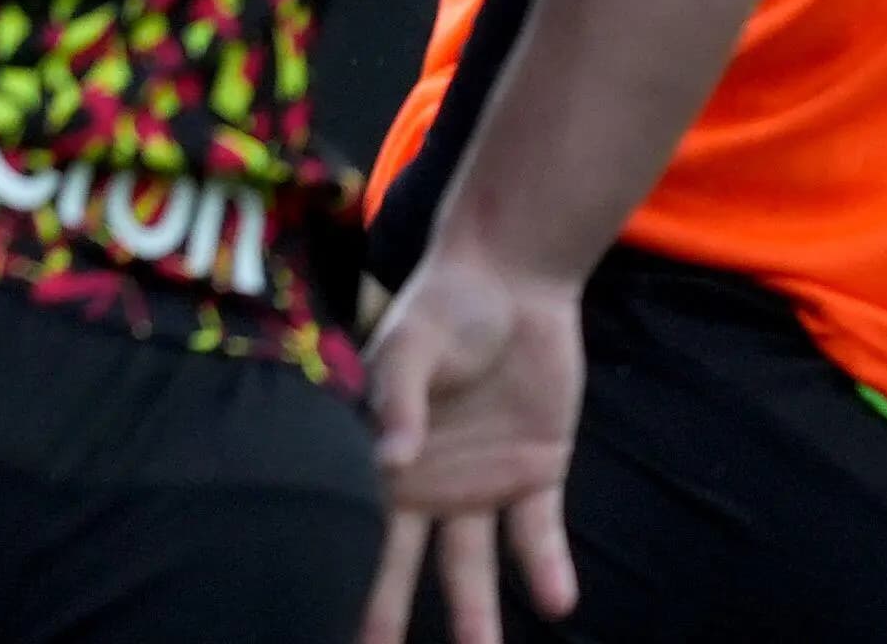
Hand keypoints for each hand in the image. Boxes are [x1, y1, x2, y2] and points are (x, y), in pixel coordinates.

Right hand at [358, 253, 584, 643]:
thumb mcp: (413, 341)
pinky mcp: (535, 473)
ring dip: (474, 614)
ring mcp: (480, 482)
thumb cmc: (445, 302)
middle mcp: (425, 481)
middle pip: (403, 561)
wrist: (515, 276)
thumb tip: (390, 460)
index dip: (342, 569)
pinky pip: (538, 533)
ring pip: (471, 565)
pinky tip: (556, 601)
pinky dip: (547, 568)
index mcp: (382, 453)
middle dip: (388, 613)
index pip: (356, 521)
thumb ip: (399, 397)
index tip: (330, 621)